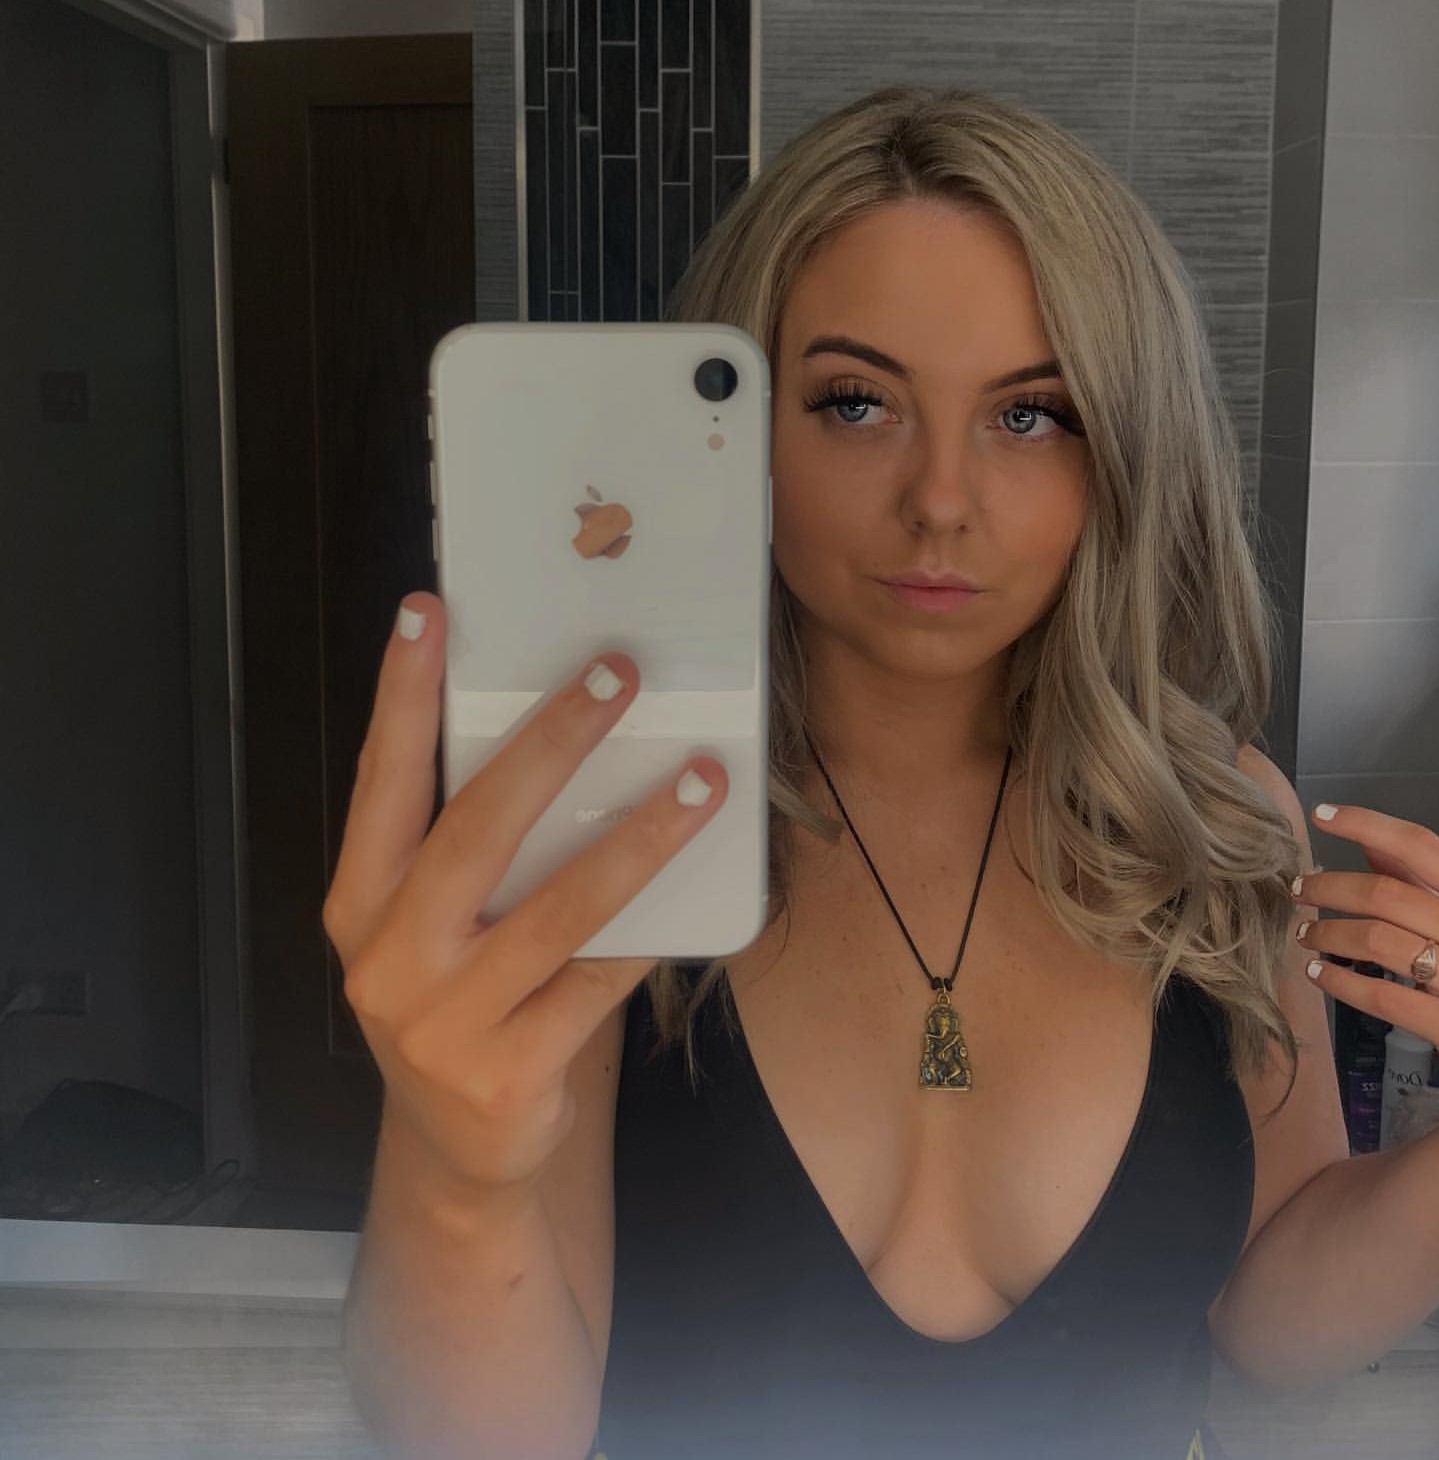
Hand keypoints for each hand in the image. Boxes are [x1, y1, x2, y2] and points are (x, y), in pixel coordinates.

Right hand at [321, 591, 727, 1196]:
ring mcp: (446, 1022)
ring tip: (702, 779)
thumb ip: (467, 851)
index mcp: (361, 903)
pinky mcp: (510, 1072)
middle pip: (477, 830)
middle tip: (615, 674)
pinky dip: (649, 928)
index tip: (427, 612)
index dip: (401, 695)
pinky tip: (695, 880)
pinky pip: (599, 979)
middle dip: (551, 743)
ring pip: (559, 907)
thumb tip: (563, 734)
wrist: (458, 1150)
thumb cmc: (457, 1000)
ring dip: (639, 835)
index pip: (380, 782)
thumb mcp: (432, 926)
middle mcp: (389, 957)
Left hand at [1293, 803, 1438, 1042]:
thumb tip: (1372, 845)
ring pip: (1377, 940)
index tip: (1322, 814)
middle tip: (1299, 891)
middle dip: (1330, 888)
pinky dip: (1341, 982)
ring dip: (1328, 934)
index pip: (1422, 846)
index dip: (1369, 825)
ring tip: (1305, 936)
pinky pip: (1383, 996)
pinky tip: (1318, 974)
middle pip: (1386, 894)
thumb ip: (1422, 879)